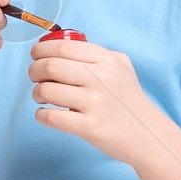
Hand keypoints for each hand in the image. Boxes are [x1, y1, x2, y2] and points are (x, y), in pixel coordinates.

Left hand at [27, 35, 162, 164]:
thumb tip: (59, 46)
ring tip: (41, 97)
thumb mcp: (121, 66)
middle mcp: (101, 79)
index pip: (63, 47)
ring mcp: (95, 103)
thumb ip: (95, 53)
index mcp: (107, 60)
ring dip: (36, 93)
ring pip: (46, 91)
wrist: (146, 133)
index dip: (41, 49)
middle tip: (35, 77)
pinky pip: (51, 117)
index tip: (36, 55)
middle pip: (50, 66)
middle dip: (34, 71)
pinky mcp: (90, 127)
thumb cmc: (127, 98)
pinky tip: (46, 114)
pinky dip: (41, 115)